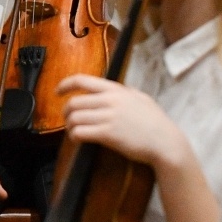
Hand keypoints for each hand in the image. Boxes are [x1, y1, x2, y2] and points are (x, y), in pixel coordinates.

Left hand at [59, 75, 191, 168]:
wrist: (164, 141)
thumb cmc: (155, 121)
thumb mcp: (141, 98)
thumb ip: (124, 92)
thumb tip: (113, 90)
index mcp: (116, 90)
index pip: (82, 80)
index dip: (65, 85)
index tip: (57, 91)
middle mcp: (110, 101)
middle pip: (74, 102)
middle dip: (65, 112)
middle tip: (68, 119)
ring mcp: (108, 117)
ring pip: (74, 118)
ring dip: (69, 126)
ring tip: (74, 131)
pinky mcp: (107, 134)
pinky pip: (80, 132)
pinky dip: (75, 136)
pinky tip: (78, 139)